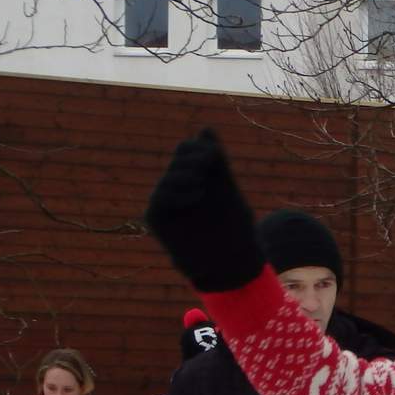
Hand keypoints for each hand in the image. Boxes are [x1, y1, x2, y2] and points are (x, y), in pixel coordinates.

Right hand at [145, 130, 263, 292]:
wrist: (234, 264)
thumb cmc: (236, 230)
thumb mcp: (229, 190)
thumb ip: (217, 162)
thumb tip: (206, 129)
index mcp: (196, 177)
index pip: (186, 150)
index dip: (199, 148)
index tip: (215, 156)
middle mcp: (178, 188)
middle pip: (177, 160)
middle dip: (194, 159)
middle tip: (208, 168)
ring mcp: (166, 203)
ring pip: (169, 177)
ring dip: (186, 175)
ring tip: (203, 187)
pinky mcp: (158, 220)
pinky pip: (160, 199)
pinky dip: (177, 193)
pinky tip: (196, 196)